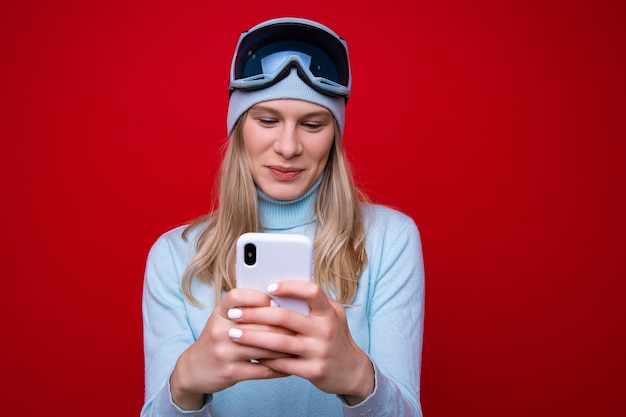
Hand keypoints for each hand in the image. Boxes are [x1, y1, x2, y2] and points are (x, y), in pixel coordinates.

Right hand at [169, 288, 291, 409]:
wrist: (194, 369)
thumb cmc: (218, 338)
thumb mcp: (223, 318)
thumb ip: (246, 310)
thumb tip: (281, 302)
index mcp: (219, 312)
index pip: (238, 296)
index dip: (259, 297)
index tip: (276, 302)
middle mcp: (219, 330)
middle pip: (259, 324)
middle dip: (284, 326)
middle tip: (302, 326)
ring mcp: (224, 352)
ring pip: (264, 347)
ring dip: (286, 348)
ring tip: (302, 345)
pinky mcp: (230, 372)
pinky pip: (263, 369)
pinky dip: (280, 368)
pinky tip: (291, 365)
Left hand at [227, 281, 374, 404]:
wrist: (352, 371)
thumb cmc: (335, 337)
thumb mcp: (332, 315)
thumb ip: (312, 303)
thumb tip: (279, 289)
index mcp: (329, 312)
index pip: (311, 291)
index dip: (289, 287)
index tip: (268, 287)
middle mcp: (326, 330)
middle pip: (285, 317)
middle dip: (255, 314)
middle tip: (235, 313)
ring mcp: (320, 352)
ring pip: (279, 342)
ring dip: (253, 337)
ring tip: (234, 333)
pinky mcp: (313, 371)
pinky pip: (282, 364)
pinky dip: (264, 359)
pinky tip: (250, 354)